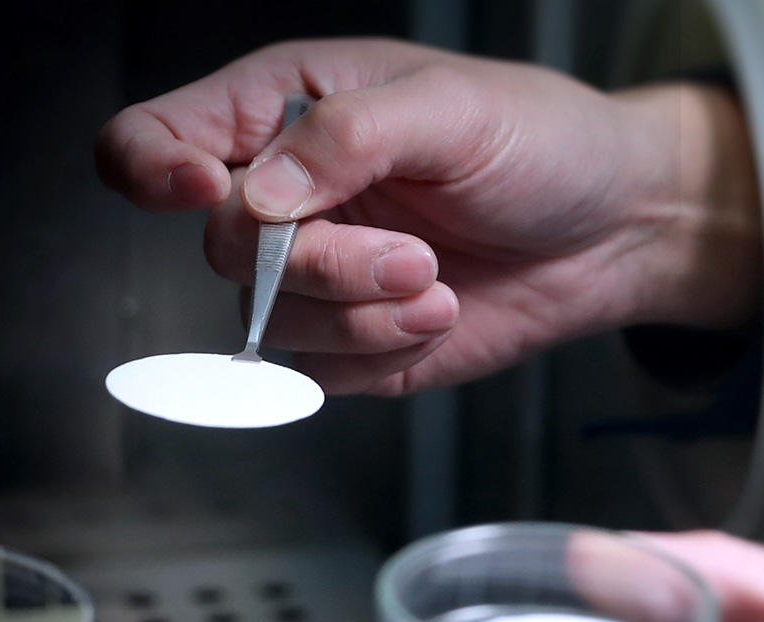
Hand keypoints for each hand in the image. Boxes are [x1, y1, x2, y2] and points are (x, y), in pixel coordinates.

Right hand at [96, 40, 762, 394]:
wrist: (611, 231)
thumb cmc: (540, 141)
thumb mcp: (451, 107)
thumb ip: (346, 137)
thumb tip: (260, 194)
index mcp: (282, 109)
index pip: (152, 137)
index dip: (152, 169)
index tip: (206, 189)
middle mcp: (279, 194)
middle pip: (220, 248)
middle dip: (318, 263)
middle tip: (408, 252)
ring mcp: (306, 276)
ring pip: (266, 322)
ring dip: (359, 313)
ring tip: (435, 280)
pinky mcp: (340, 342)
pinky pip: (314, 372)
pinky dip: (379, 351)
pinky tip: (434, 314)